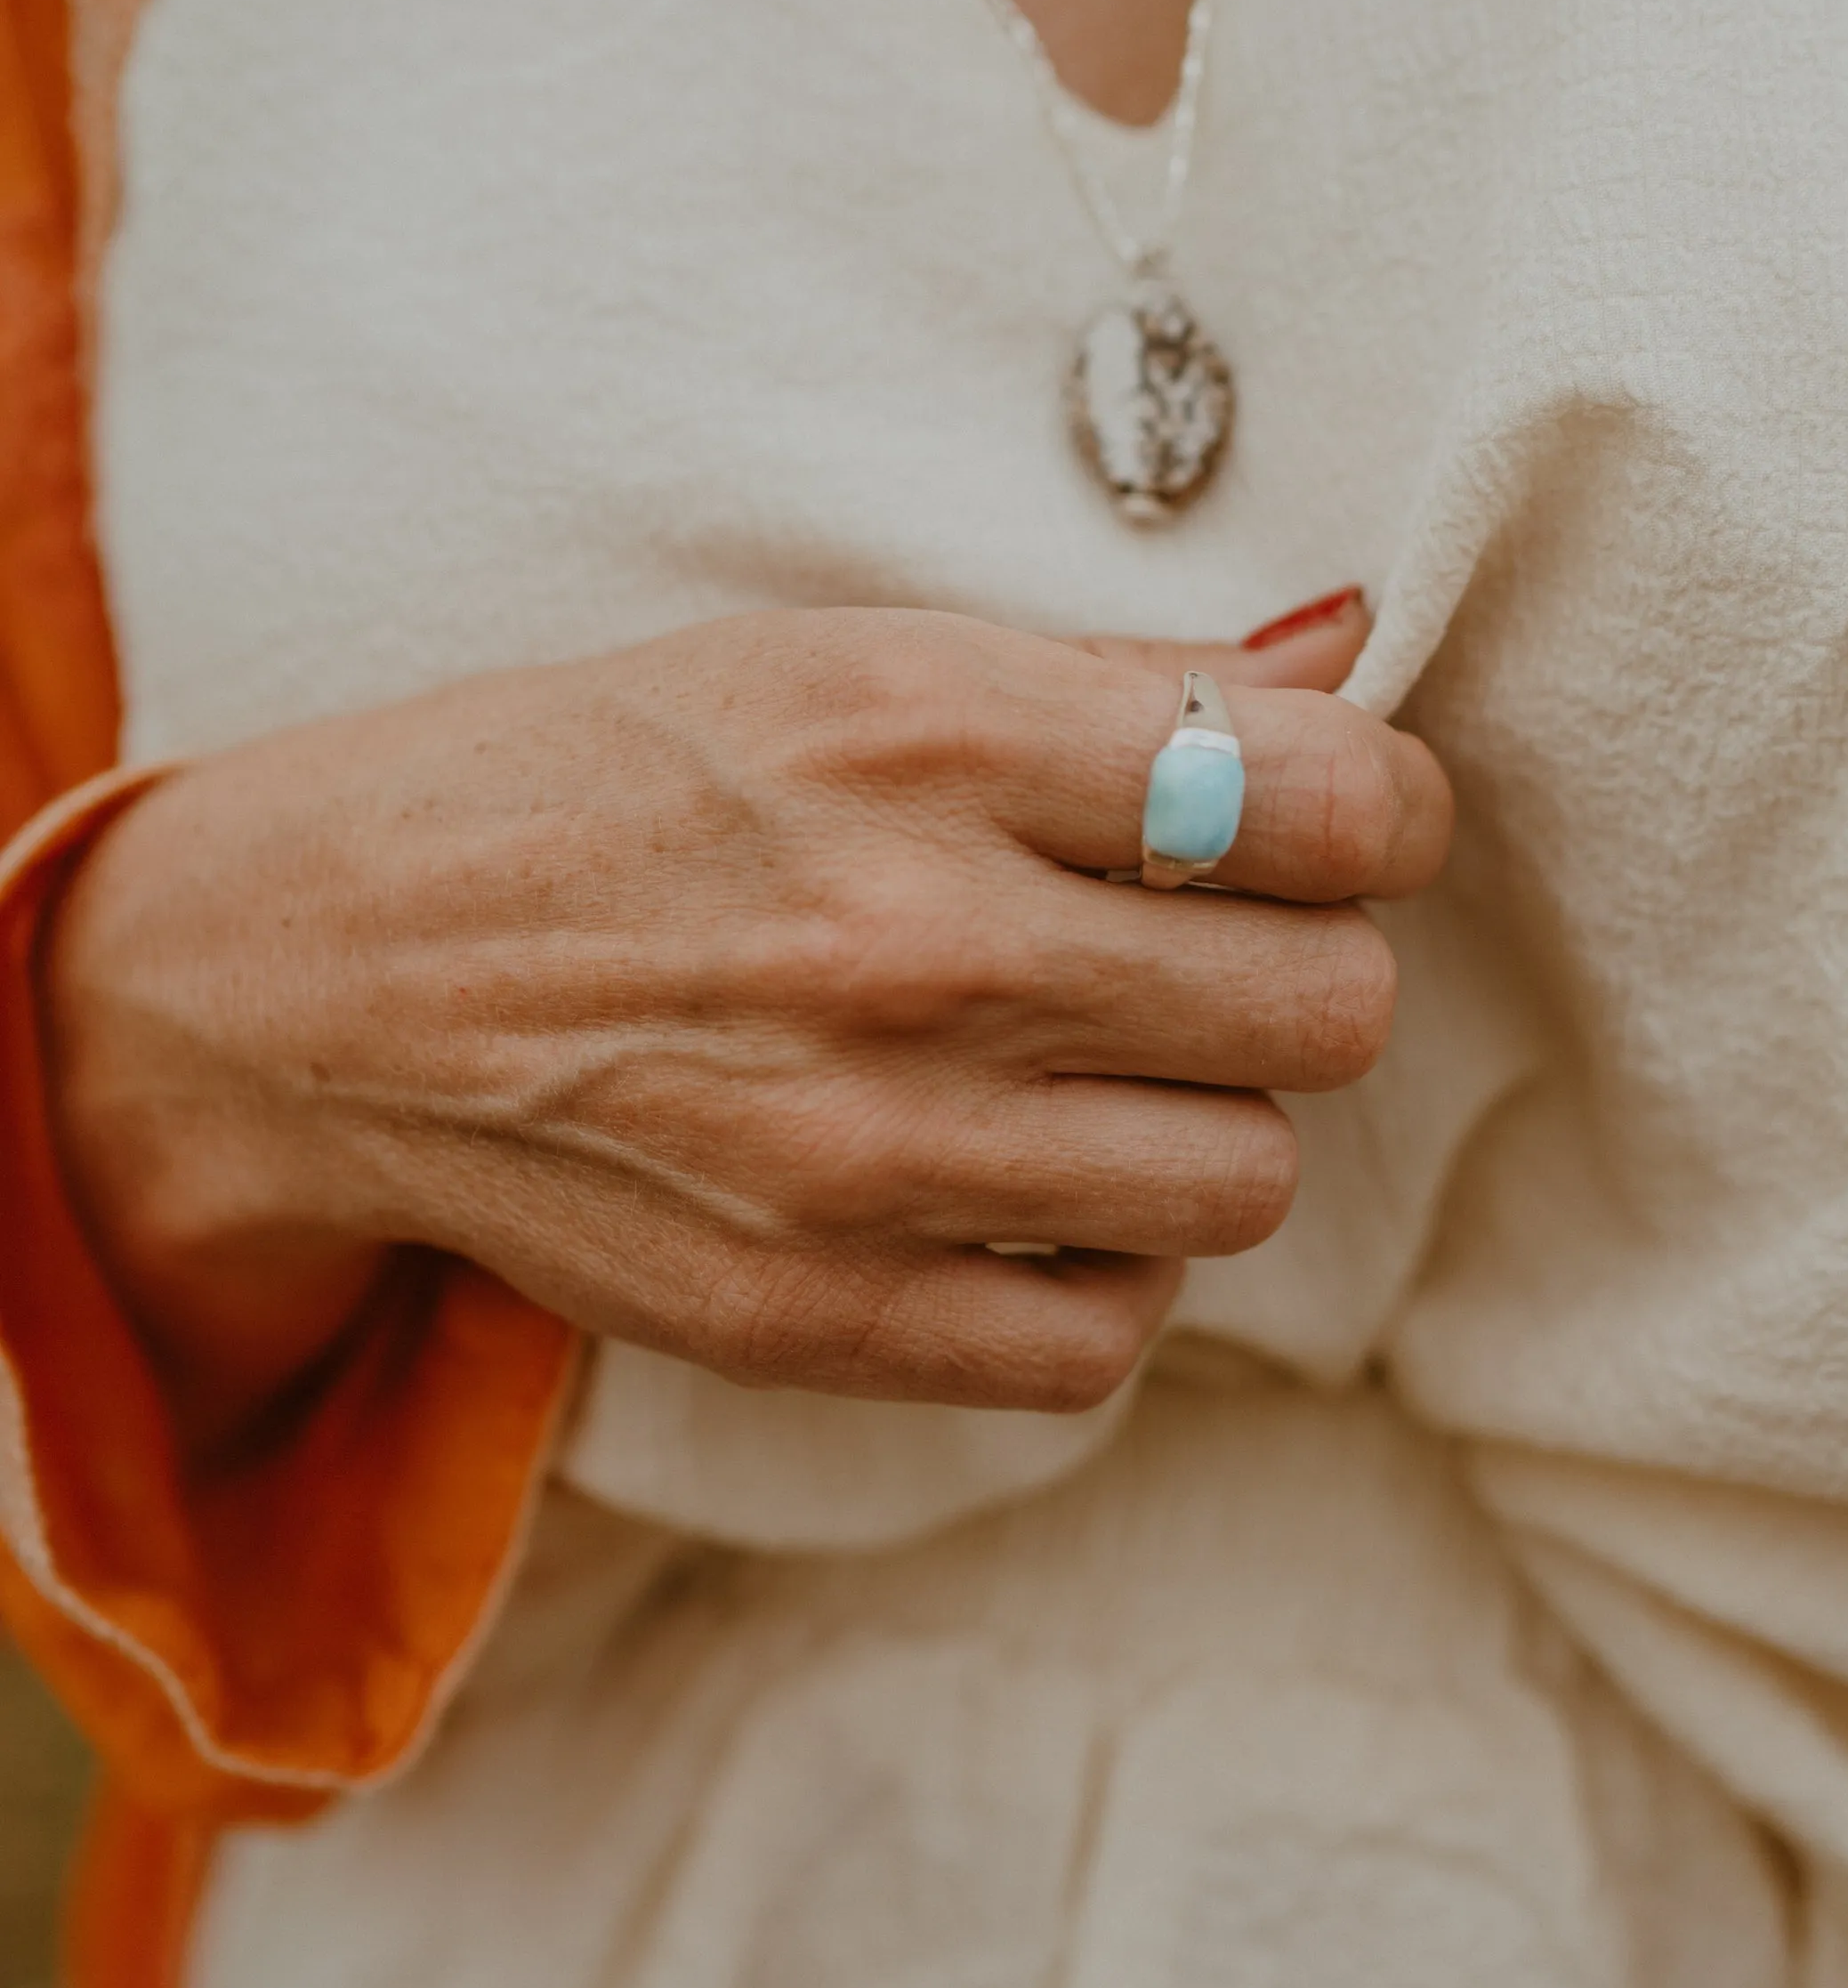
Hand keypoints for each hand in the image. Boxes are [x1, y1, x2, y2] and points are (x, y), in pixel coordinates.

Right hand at [39, 596, 1450, 1447]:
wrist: (326, 976)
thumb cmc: (595, 780)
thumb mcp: (831, 657)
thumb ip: (1110, 679)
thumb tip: (1347, 653)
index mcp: (927, 734)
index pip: (1331, 803)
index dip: (1380, 813)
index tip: (1335, 822)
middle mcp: (913, 944)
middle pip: (1330, 1008)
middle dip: (1304, 967)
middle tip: (1208, 945)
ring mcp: (865, 1153)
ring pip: (1247, 1181)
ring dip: (1209, 1121)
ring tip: (1103, 1068)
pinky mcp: (813, 1315)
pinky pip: (1110, 1334)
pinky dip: (1103, 1266)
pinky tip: (1027, 1187)